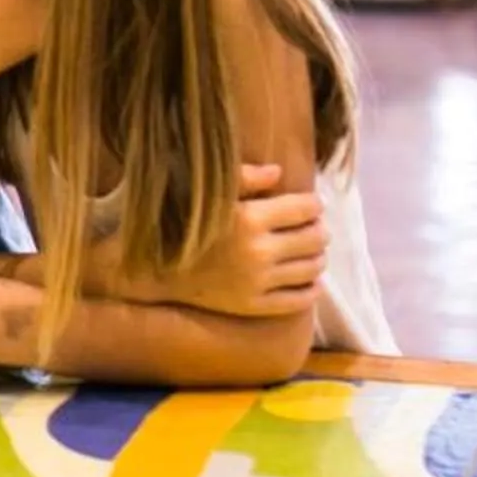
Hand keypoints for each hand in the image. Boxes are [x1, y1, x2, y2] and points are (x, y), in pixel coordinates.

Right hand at [154, 164, 325, 318]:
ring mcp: (258, 281)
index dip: (315, 204)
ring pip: (311, 268)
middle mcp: (258, 250)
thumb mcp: (209, 193)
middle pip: (313, 238)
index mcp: (249, 218)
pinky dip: (312, 289)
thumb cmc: (181, 223)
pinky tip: (311, 280)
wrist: (156, 270)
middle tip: (317, 227)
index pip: (303, 209)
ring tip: (314, 251)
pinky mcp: (254, 305)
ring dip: (319, 257)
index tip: (314, 204)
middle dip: (320, 229)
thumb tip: (278, 171)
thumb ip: (244, 177)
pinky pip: (298, 299)